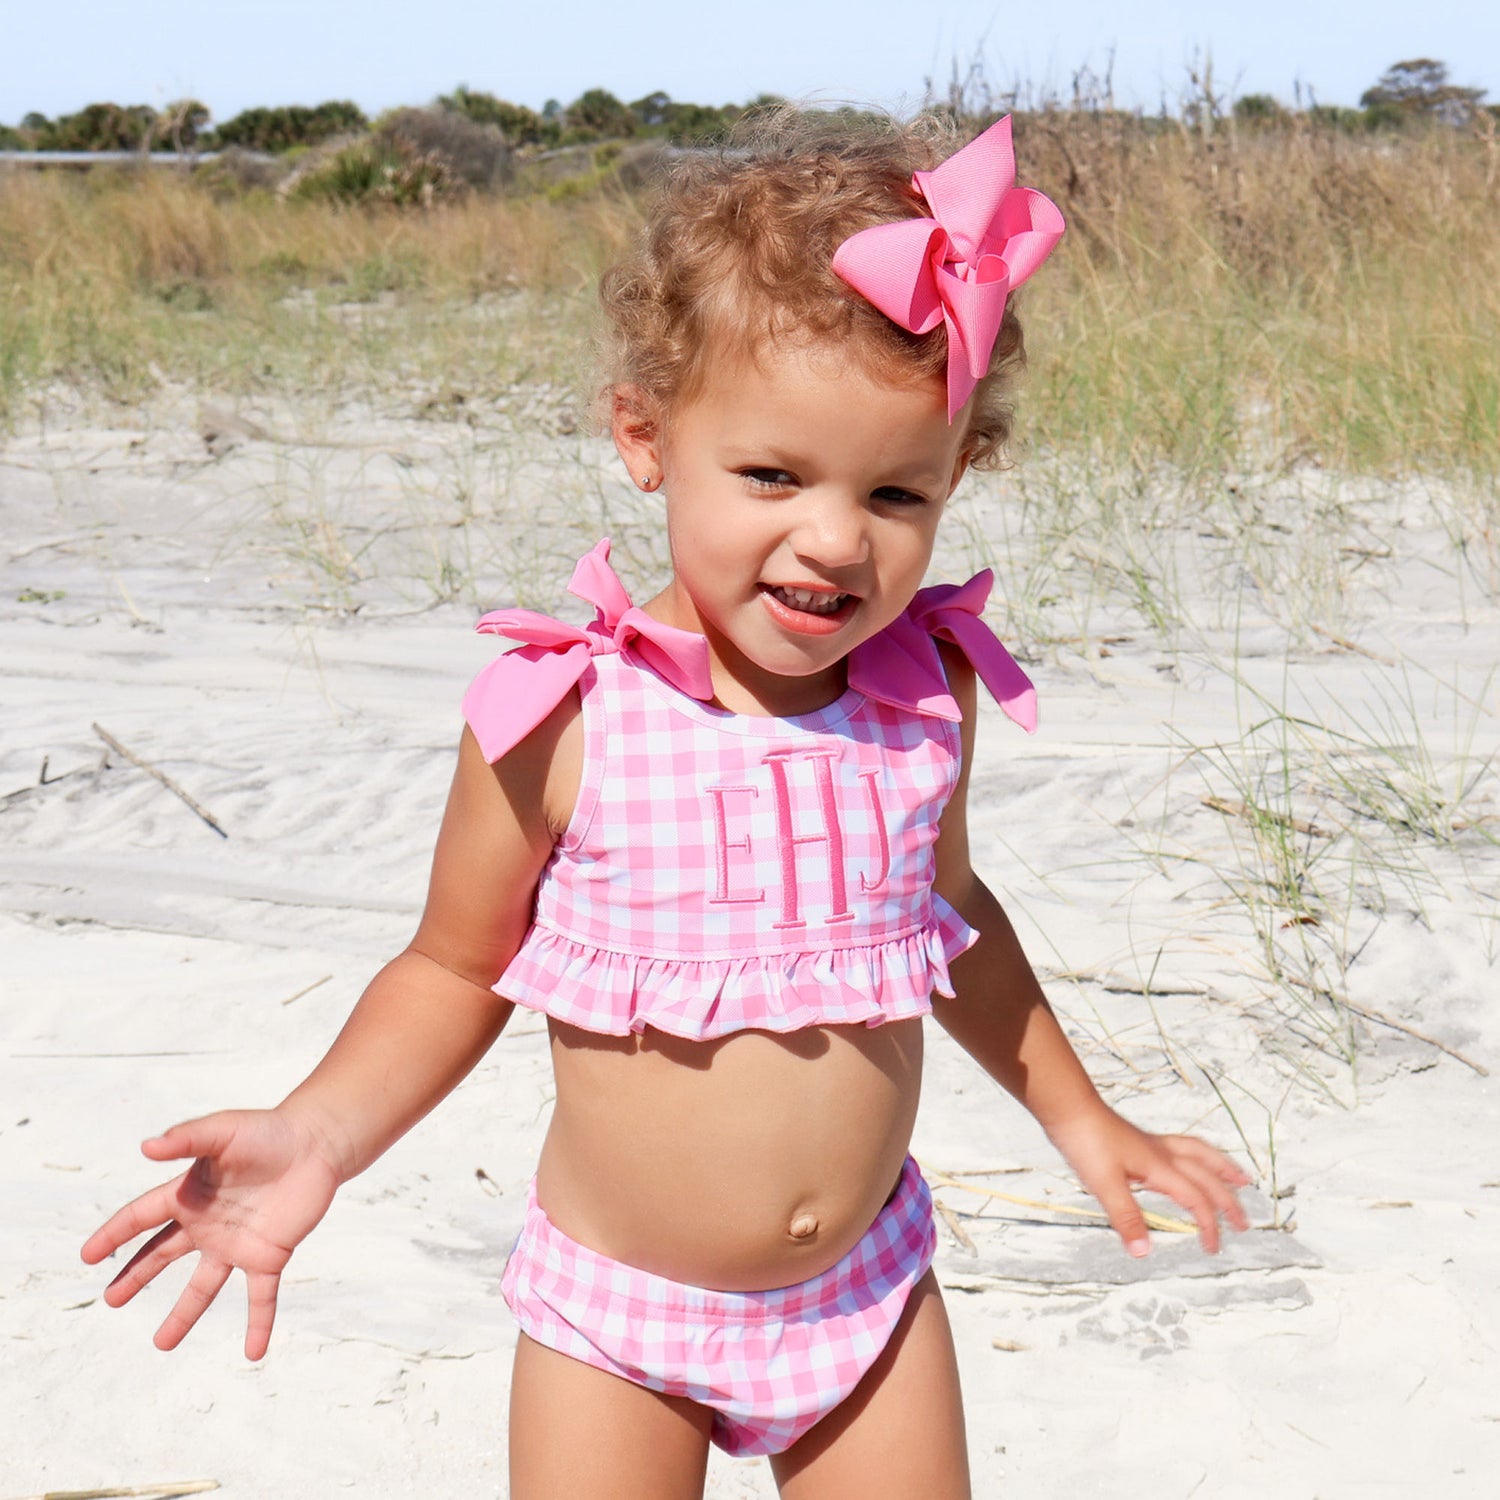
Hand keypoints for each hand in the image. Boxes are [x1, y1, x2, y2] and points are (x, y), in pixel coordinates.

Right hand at [80, 1107, 343, 1358]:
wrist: (316, 1144)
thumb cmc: (267, 1131)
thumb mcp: (223, 1131)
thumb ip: (187, 1138)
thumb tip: (147, 1146)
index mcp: (190, 1194)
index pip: (142, 1217)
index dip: (114, 1234)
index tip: (87, 1255)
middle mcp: (208, 1224)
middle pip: (162, 1255)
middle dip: (136, 1276)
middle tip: (111, 1300)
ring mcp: (237, 1243)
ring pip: (203, 1287)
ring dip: (182, 1315)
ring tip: (162, 1345)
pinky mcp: (269, 1255)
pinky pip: (260, 1297)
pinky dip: (258, 1325)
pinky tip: (254, 1354)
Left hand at [1044, 1104, 1250, 1256]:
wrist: (1069, 1107)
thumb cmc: (1086, 1142)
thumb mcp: (1105, 1184)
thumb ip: (1126, 1218)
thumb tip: (1144, 1252)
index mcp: (1160, 1167)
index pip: (1196, 1200)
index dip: (1210, 1225)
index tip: (1213, 1248)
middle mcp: (1163, 1153)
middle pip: (1207, 1176)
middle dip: (1228, 1200)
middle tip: (1244, 1222)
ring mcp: (1152, 1144)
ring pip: (1199, 1154)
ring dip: (1222, 1168)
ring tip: (1239, 1178)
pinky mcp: (1140, 1139)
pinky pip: (1182, 1146)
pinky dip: (1197, 1155)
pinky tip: (1189, 1161)